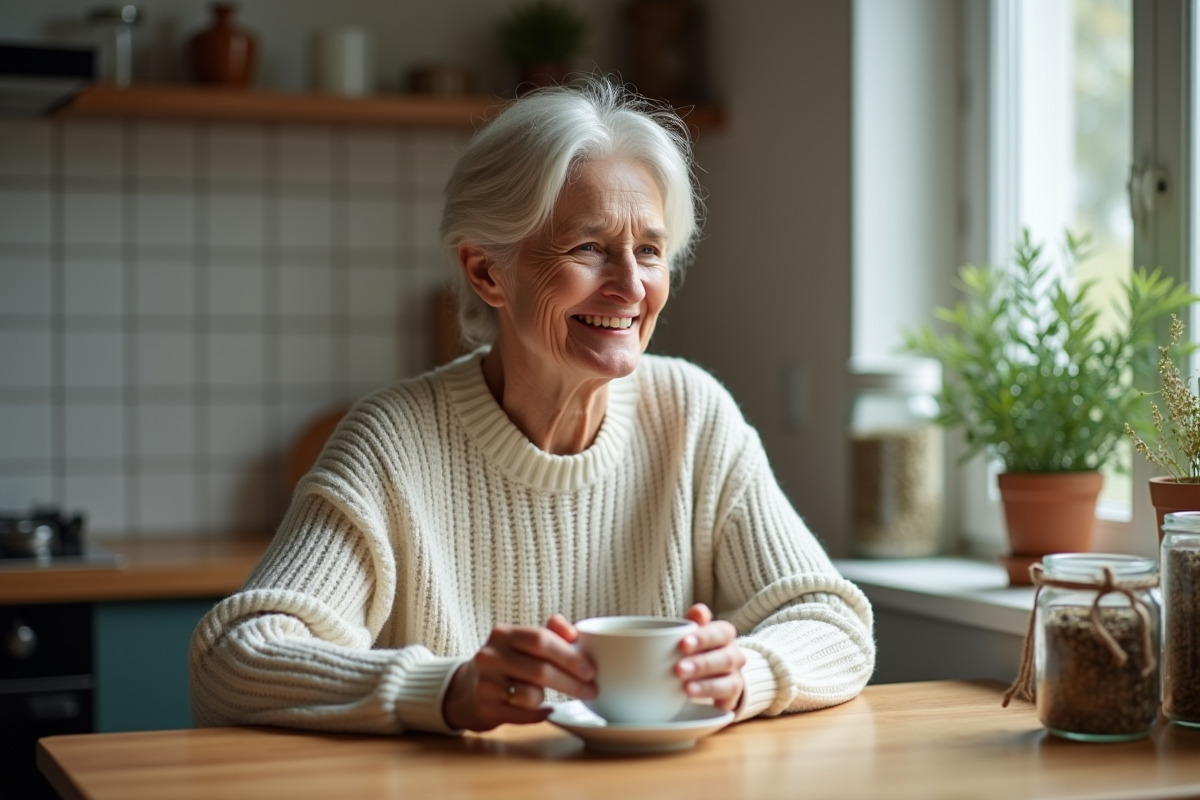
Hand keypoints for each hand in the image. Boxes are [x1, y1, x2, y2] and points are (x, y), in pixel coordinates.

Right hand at [442, 614, 596, 731]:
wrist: (467, 689)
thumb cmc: (507, 662)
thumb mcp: (523, 641)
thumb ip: (551, 632)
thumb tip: (574, 633)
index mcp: (503, 634)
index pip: (541, 640)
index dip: (569, 656)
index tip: (591, 670)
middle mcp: (490, 656)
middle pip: (539, 670)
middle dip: (571, 682)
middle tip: (591, 690)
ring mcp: (485, 683)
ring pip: (530, 694)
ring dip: (550, 698)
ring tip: (553, 697)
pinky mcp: (485, 709)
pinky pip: (522, 715)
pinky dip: (539, 714)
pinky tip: (547, 710)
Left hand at [676, 603, 745, 710]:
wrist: (712, 674)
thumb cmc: (697, 648)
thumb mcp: (692, 633)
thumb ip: (693, 622)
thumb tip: (697, 612)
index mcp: (724, 634)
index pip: (720, 632)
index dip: (703, 638)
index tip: (682, 644)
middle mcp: (734, 655)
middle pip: (724, 658)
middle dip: (701, 664)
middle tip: (678, 669)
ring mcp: (735, 677)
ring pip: (728, 682)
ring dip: (706, 685)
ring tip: (685, 689)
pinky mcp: (733, 698)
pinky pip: (728, 701)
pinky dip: (712, 701)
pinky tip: (696, 701)